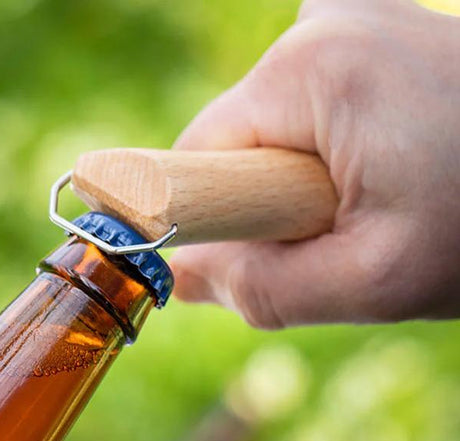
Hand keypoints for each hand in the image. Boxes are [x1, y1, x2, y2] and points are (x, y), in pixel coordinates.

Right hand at [170, 0, 459, 327]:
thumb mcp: (374, 282)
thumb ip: (264, 289)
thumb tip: (183, 278)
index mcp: (308, 75)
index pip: (195, 159)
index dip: (209, 219)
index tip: (255, 254)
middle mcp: (318, 27)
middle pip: (232, 142)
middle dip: (264, 203)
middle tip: (346, 229)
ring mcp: (348, 18)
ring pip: (267, 127)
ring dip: (299, 178)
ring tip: (379, 195)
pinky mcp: (369, 29)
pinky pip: (303, 102)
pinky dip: (323, 145)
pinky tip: (381, 160)